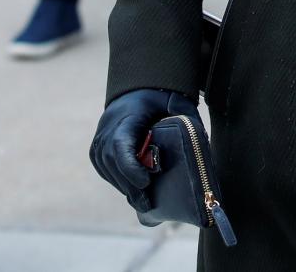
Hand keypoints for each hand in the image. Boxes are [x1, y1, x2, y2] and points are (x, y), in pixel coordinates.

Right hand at [89, 88, 200, 211]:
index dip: (130, 167)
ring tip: (141, 202)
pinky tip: (131, 191)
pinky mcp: (96, 148)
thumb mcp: (175, 103)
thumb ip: (184, 119)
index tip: (146, 182)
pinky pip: (104, 169)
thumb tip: (199, 142)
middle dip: (130, 185)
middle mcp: (107, 128)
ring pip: (107, 168)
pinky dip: (117, 181)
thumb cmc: (158, 100)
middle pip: (113, 162)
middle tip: (147, 203)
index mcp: (128, 116)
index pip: (120, 145)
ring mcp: (99, 138)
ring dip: (124, 186)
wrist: (135, 92)